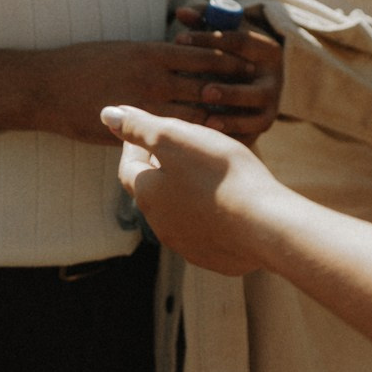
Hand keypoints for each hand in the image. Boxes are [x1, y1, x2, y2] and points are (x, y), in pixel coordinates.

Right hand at [36, 40, 269, 144]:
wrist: (45, 87)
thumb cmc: (82, 64)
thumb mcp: (124, 50)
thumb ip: (155, 58)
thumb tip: (182, 56)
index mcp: (152, 52)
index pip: (203, 54)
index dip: (228, 60)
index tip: (250, 65)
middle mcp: (152, 77)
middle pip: (205, 84)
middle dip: (232, 91)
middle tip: (261, 97)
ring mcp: (142, 104)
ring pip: (191, 114)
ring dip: (217, 119)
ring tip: (245, 126)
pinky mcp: (132, 127)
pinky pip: (168, 135)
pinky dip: (190, 140)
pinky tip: (207, 149)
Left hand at [105, 105, 283, 274]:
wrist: (264, 226)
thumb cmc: (221, 176)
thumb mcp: (177, 139)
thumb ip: (140, 127)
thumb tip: (107, 114)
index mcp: (148, 194)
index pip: (129, 167)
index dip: (135, 146)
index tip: (148, 131)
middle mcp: (161, 224)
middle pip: (153, 191)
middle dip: (160, 170)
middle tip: (178, 149)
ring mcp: (187, 244)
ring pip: (178, 212)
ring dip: (185, 192)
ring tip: (205, 173)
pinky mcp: (213, 256)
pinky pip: (205, 230)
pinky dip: (208, 213)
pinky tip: (227, 202)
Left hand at [171, 11, 283, 143]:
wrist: (255, 74)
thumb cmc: (231, 49)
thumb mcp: (224, 31)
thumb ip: (204, 20)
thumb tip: (181, 12)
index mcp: (267, 49)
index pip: (240, 41)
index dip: (209, 39)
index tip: (179, 40)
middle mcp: (274, 79)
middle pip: (255, 87)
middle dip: (230, 90)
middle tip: (204, 91)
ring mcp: (271, 105)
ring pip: (257, 116)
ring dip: (233, 119)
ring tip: (208, 121)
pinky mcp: (262, 125)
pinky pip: (250, 137)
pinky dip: (231, 139)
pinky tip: (209, 140)